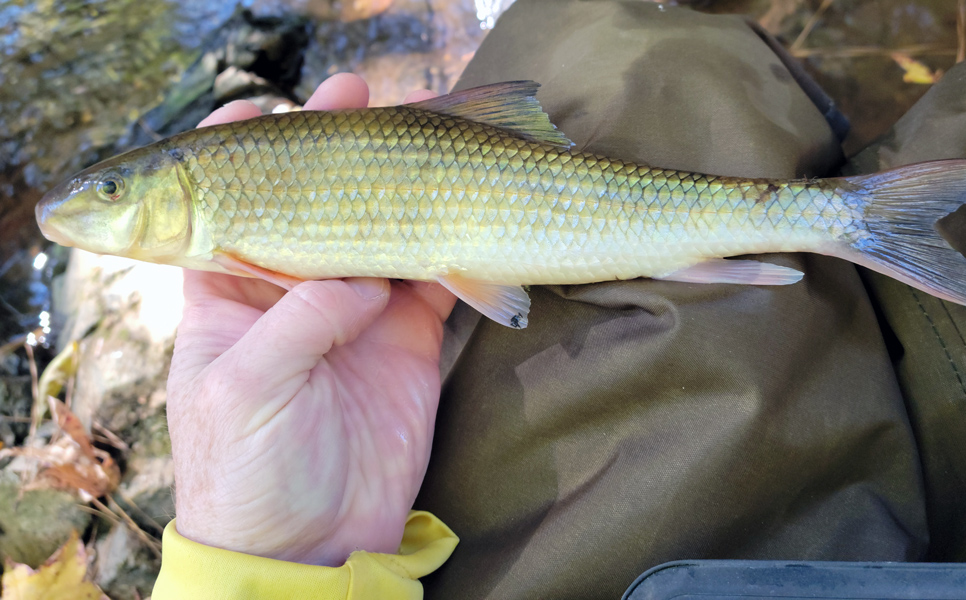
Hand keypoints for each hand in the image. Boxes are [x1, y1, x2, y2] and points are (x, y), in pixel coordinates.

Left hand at [165, 74, 456, 565]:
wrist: (309, 545)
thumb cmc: (247, 469)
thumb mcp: (246, 388)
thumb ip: (297, 320)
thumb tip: (361, 278)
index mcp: (231, 294)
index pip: (230, 206)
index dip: (241, 154)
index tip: (267, 111)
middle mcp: (294, 291)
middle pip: (316, 202)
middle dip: (336, 150)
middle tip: (362, 100)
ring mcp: (356, 311)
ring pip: (382, 230)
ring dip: (400, 186)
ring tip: (424, 133)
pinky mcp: (408, 337)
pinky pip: (435, 278)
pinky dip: (454, 246)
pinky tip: (465, 209)